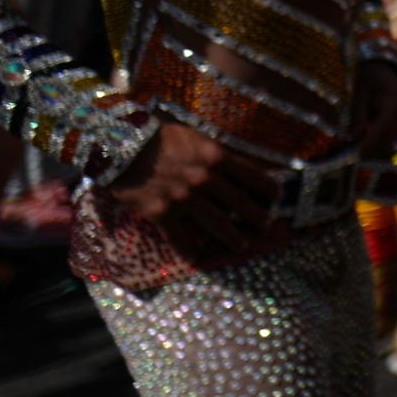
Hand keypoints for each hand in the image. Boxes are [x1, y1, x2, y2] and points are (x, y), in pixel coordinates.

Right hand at [109, 121, 276, 263]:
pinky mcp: (161, 213)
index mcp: (218, 157)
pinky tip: (198, 258)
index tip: (275, 199)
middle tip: (264, 226)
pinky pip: (180, 238)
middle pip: (242, 205)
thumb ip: (218, 155)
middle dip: (258, 218)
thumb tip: (240, 170)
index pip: (256, 178)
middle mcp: (205, 179)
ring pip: (218, 225)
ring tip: (242, 245)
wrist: (121, 145)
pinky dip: (191, 251)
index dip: (270, 192)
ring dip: (233, 238)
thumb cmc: (162, 137)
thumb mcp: (198, 138)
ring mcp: (183, 198)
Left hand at [353, 60, 396, 161]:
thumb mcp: (359, 92)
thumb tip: (351, 137)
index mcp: (395, 102)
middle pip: (390, 139)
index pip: (383, 127)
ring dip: (378, 152)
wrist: (384, 72)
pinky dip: (382, 148)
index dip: (370, 142)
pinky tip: (367, 153)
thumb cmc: (368, 80)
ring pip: (393, 144)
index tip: (357, 154)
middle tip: (354, 162)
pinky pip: (394, 142)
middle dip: (373, 152)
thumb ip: (357, 114)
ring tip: (359, 160)